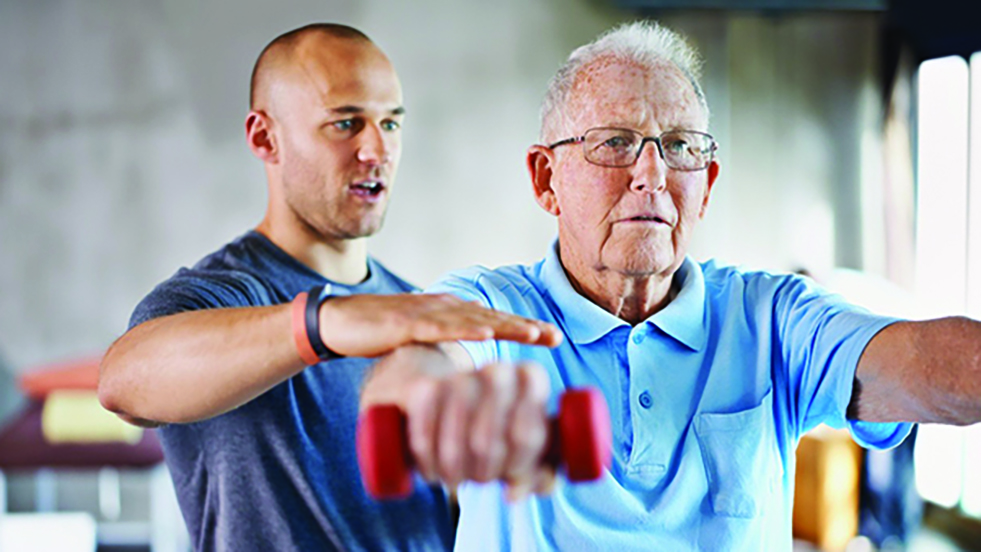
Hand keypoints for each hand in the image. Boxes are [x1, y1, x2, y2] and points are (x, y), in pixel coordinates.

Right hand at [319, 293, 561, 357]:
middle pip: (490, 316)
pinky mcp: (404, 323)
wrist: (334, 322)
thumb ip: (442, 341)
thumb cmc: (376, 333)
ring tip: (532, 334)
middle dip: (524, 326)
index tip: (551, 336)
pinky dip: (464, 328)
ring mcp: (424, 313)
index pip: (491, 319)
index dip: (521, 327)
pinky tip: (485, 333)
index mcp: (446, 311)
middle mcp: (441, 306)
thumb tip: (467, 354)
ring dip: (504, 325)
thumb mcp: (417, 338)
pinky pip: (439, 327)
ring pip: (472, 319)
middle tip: (555, 336)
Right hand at [398, 362, 555, 500]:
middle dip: (483, 471)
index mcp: (532, 379)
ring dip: (454, 472)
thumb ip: (538, 476)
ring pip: (455, 440)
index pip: (528, 436)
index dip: (518, 466)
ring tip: (456, 479)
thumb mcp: (527, 452)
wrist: (452, 400)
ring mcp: (459, 376)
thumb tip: (516, 493)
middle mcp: (498, 371)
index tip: (510, 476)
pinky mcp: (424, 388)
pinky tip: (433, 472)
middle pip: (489, 441)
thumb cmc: (501, 430)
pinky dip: (428, 462)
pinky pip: (423, 436)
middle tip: (480, 479)